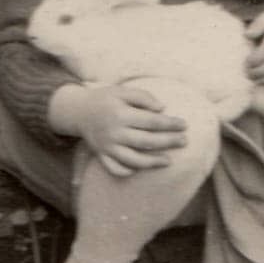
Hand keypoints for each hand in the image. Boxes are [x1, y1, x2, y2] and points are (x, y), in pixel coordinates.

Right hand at [55, 83, 188, 177]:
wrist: (79, 111)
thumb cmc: (106, 99)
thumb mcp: (123, 91)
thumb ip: (143, 97)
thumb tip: (161, 108)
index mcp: (120, 114)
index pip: (151, 121)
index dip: (170, 124)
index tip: (184, 125)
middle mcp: (114, 133)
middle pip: (146, 141)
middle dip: (168, 142)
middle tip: (184, 141)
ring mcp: (107, 147)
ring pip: (133, 160)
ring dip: (152, 162)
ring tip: (169, 161)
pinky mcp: (102, 155)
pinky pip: (115, 169)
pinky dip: (127, 171)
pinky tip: (139, 169)